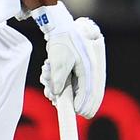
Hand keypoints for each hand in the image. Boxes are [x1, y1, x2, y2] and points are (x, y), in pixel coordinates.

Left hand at [32, 3, 105, 118]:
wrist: (63, 27)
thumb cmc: (62, 41)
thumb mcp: (58, 60)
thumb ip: (58, 79)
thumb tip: (57, 95)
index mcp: (91, 69)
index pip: (92, 94)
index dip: (83, 105)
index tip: (75, 112)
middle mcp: (92, 72)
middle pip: (89, 96)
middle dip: (70, 99)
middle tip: (55, 99)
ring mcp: (88, 72)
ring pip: (79, 91)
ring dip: (61, 89)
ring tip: (47, 77)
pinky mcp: (81, 72)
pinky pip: (73, 85)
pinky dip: (60, 84)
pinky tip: (47, 74)